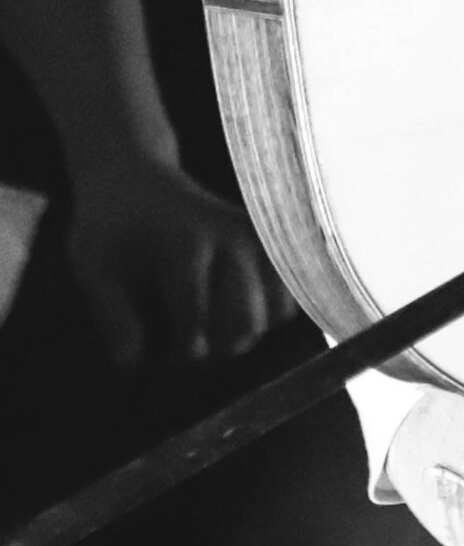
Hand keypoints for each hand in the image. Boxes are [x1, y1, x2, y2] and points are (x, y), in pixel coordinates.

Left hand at [64, 153, 297, 368]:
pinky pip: (288, 290)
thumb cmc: (110, 226)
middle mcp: (231, 240)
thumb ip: (112, 316)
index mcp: (186, 247)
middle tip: (189, 348)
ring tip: (214, 330)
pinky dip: (270, 311)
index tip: (158, 368)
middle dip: (217, 350)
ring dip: (246, 332)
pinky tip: (239, 311)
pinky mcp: (267, 238)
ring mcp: (256, 237)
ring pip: (276, 311)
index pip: (196, 326)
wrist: (136, 177)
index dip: (177, 360)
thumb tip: (133, 363)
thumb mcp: (92, 268)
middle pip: (245, 324)